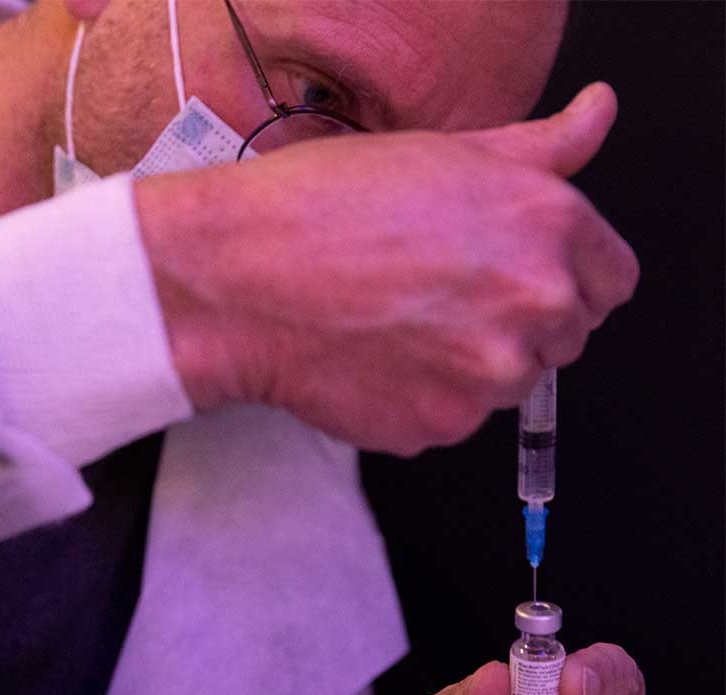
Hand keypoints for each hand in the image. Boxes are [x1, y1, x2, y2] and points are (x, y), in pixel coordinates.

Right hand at [135, 82, 637, 455]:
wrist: (231, 279)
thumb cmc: (315, 208)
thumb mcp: (438, 153)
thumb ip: (536, 150)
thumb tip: (595, 121)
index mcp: (547, 226)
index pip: (611, 279)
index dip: (560, 275)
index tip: (510, 274)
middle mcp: (534, 302)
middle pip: (562, 335)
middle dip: (513, 319)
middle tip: (433, 293)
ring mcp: (489, 374)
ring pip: (505, 381)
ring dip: (466, 364)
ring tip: (392, 322)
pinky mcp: (442, 425)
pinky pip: (451, 418)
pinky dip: (419, 397)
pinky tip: (370, 356)